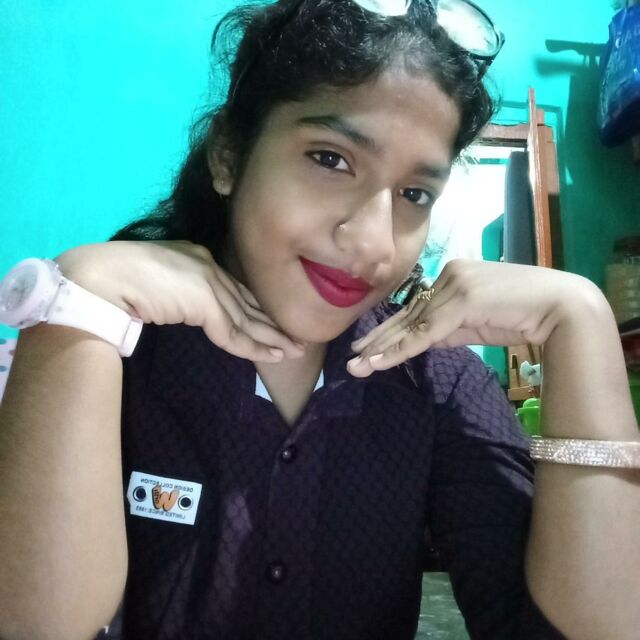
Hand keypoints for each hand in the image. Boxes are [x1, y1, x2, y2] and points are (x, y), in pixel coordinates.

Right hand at [56, 240, 304, 362]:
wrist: (103, 277)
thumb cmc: (121, 278)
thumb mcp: (160, 283)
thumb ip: (181, 293)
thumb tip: (188, 308)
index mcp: (200, 258)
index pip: (235, 288)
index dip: (255, 308)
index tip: (272, 322)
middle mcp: (210, 266)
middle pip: (248, 301)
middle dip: (273, 321)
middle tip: (296, 336)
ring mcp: (209, 282)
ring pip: (248, 318)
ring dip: (272, 337)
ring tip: (295, 349)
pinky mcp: (205, 302)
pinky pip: (233, 333)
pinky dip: (253, 347)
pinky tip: (273, 355)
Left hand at [347, 259, 602, 376]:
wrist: (560, 306)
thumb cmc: (522, 314)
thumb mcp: (475, 323)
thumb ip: (448, 328)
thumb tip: (423, 340)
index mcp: (451, 275)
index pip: (415, 308)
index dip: (391, 330)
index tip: (369, 346)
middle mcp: (448, 274)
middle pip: (407, 314)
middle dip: (379, 339)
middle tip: (352, 357)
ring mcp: (455, 284)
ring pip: (413, 324)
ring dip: (384, 348)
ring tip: (359, 365)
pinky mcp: (463, 299)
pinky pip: (427, 331)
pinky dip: (403, 348)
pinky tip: (381, 361)